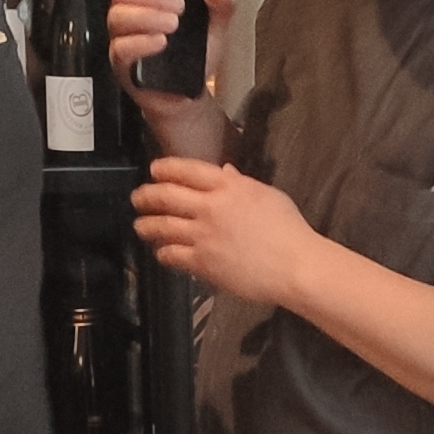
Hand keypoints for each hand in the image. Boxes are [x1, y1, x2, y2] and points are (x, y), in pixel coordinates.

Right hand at [105, 0, 237, 161]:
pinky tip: (161, 42)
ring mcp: (122, 38)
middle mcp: (129, 14)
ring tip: (173, 25)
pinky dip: (141, 42)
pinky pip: (121, 47)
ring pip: (118, 16)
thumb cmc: (194, 55)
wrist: (188, 96)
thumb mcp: (216, 27)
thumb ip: (222, 5)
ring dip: (147, 16)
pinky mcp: (121, 64)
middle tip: (179, 6)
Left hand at [130, 155, 317, 307]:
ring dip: (146, 225)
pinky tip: (161, 253)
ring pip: (162, 226)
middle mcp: (210, 207)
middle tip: (138, 197)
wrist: (294, 266)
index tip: (155, 170)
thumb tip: (225, 172)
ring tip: (140, 225)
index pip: (187, 170)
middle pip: (166, 196)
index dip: (165, 168)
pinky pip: (172, 255)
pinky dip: (163, 253)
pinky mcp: (202, 262)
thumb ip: (241, 183)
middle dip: (146, 195)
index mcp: (228, 186)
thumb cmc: (289, 229)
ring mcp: (203, 235)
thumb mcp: (268, 196)